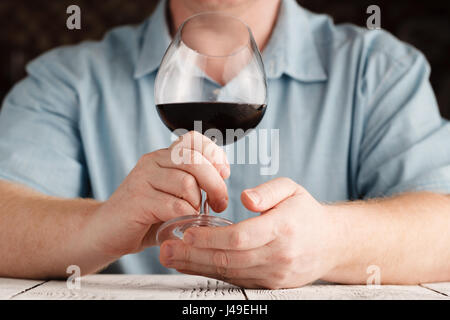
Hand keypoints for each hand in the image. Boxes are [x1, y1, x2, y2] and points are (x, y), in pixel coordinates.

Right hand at [85, 131, 229, 258]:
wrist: (106, 232)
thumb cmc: (145, 216)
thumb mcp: (172, 194)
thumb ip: (193, 183)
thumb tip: (222, 181)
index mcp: (162, 157)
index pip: (194, 139)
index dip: (215, 154)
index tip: (223, 174)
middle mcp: (152, 162)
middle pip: (194, 160)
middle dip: (215, 183)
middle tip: (219, 203)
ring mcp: (142, 179)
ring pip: (187, 183)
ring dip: (197, 204)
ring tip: (194, 215)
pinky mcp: (137, 201)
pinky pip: (174, 206)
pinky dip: (186, 218)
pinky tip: (182, 224)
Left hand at [159, 178, 345, 288]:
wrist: (330, 243)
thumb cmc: (306, 213)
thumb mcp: (292, 190)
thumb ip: (269, 191)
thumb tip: (246, 198)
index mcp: (283, 228)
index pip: (240, 237)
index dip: (211, 238)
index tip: (188, 233)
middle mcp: (278, 255)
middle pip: (229, 259)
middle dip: (194, 255)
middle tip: (167, 249)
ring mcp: (274, 274)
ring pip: (229, 273)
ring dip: (197, 267)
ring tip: (172, 258)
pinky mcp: (270, 284)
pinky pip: (236, 280)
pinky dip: (212, 273)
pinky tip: (194, 266)